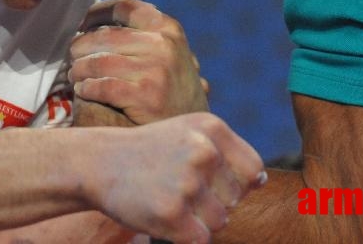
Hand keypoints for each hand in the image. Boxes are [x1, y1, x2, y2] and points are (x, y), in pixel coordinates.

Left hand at [70, 0, 208, 124]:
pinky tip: (83, 90)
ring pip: (97, 61)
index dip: (96, 13)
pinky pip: (102, 85)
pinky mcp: (146, 96)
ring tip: (75, 75)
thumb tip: (94, 21)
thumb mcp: (168, 52)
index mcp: (167, 27)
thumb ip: (140, 33)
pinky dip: (87, 87)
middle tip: (72, 57)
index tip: (83, 26)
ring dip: (78, 69)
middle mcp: (163, 44)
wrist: (192, 130)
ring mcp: (156, 69)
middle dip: (80, 46)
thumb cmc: (171, 89)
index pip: (123, 6)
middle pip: (102, 35)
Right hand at [92, 112, 264, 243]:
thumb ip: (227, 152)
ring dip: (198, 220)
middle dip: (213, 202)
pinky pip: (200, 239)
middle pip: (236, 199)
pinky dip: (184, 235)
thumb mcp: (189, 133)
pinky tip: (162, 214)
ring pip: (220, 221)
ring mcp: (186, 183)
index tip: (209, 180)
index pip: (253, 170)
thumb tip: (262, 181)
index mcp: (211, 128)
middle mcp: (202, 152)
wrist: (100, 162)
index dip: (235, 183)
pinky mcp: (171, 213)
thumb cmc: (151, 151)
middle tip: (177, 187)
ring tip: (168, 198)